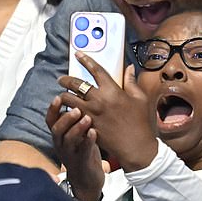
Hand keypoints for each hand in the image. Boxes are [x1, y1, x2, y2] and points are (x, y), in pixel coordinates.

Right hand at [46, 95, 103, 200]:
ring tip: (87, 118)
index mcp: (60, 135)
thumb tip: (80, 94)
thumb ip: (76, 118)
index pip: (50, 120)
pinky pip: (83, 151)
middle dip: (66, 117)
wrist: (87, 179)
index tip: (58, 97)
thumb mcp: (77, 132)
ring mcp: (70, 154)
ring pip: (68, 140)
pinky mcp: (82, 162)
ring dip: (77, 128)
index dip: (52, 109)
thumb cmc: (83, 150)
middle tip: (77, 108)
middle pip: (57, 129)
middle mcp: (61, 144)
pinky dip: (88, 141)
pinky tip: (94, 132)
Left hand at [58, 52, 157, 171]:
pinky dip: (66, 111)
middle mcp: (99, 99)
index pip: (95, 70)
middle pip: (76, 84)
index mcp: (112, 90)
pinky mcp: (87, 125)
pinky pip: (71, 115)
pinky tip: (65, 110)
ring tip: (61, 94)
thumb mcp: (140, 98)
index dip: (85, 59)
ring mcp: (91, 113)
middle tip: (61, 79)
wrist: (135, 147)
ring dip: (63, 95)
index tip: (77, 54)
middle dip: (66, 79)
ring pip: (69, 99)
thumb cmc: (140, 122)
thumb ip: (132, 82)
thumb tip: (129, 68)